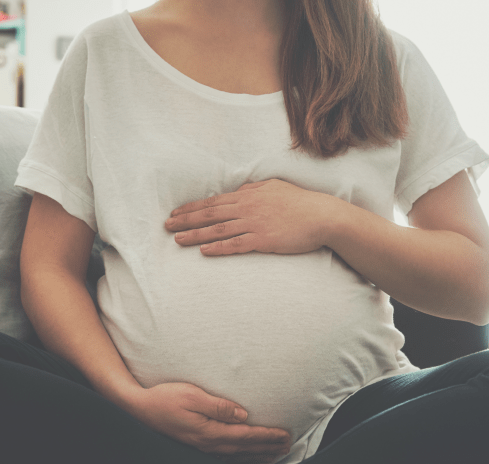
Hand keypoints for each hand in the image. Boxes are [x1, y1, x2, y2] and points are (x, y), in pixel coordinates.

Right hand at [128, 382, 291, 463]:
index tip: (286, 435)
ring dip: (258, 456)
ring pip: (236, 456)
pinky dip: (241, 460)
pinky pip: (224, 458)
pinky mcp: (194, 448)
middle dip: (268, 448)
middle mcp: (207, 444)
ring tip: (276, 455)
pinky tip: (247, 460)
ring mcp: (200, 449)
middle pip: (245, 449)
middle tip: (289, 446)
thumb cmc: (162, 398)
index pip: (246, 435)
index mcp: (209, 431)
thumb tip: (242, 415)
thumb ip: (217, 406)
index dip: (267, 436)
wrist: (136, 410)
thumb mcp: (191, 395)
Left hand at [164, 179, 335, 255]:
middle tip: (167, 227)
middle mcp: (247, 208)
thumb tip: (237, 191)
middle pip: (210, 215)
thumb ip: (253, 189)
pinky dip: (218, 247)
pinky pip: (236, 245)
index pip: (213, 202)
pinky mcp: (263, 240)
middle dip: (186, 220)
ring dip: (195, 235)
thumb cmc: (299, 202)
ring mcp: (254, 224)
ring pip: (218, 230)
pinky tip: (204, 251)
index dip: (192, 208)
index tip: (175, 213)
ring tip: (178, 240)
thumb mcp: (273, 187)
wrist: (322, 216)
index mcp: (248, 195)